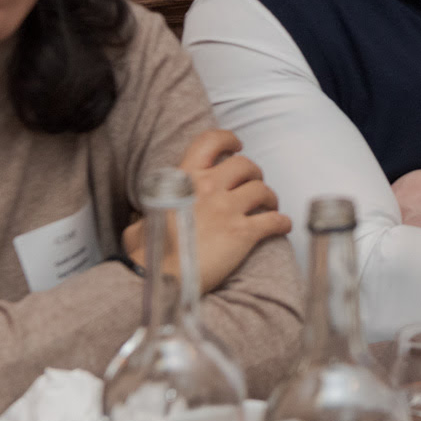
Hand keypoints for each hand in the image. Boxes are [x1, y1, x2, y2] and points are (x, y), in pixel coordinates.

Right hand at [122, 129, 291, 293]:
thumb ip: (145, 217)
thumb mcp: (139, 226)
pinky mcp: (243, 233)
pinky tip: (282, 226)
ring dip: (268, 197)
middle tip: (253, 184)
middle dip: (253, 173)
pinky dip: (281, 222)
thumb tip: (140, 225)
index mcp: (185, 179)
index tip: (237, 145)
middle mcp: (208, 188)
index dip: (228, 139)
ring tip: (268, 206)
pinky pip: (272, 220)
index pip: (210, 142)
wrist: (162, 280)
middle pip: (244, 165)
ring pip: (262, 190)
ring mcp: (227, 209)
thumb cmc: (147, 256)